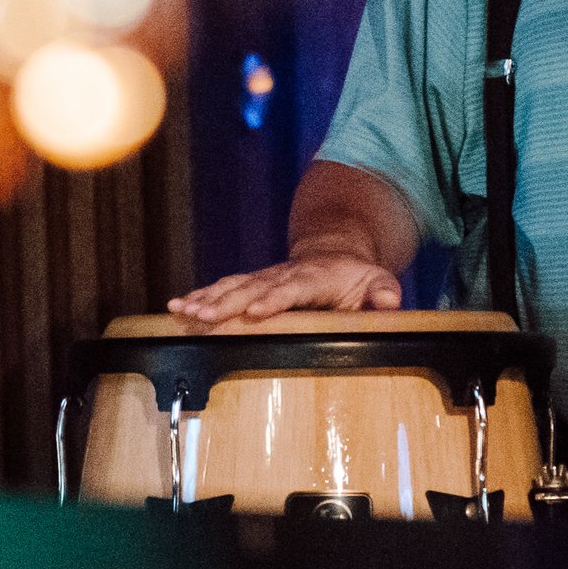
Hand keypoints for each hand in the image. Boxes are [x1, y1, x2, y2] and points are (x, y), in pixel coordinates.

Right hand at [168, 253, 403, 324]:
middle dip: (226, 302)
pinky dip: (201, 295)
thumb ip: (383, 293)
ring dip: (206, 298)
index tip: (255, 312)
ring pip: (232, 286)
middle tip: (202, 314)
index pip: (292, 289)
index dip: (273, 300)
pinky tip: (177, 306)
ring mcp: (265, 278)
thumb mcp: (377, 282)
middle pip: (252, 287)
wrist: (335, 254)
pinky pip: (224, 288)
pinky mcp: (252, 283)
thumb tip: (390, 302)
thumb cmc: (357, 277)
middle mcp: (284, 275)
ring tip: (180, 309)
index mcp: (313, 278)